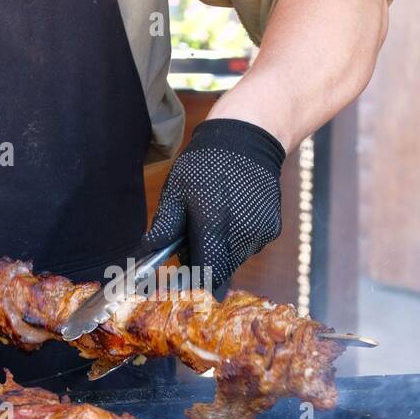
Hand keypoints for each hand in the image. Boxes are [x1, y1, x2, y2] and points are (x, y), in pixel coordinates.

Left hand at [140, 119, 284, 290]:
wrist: (248, 139)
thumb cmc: (206, 163)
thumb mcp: (177, 190)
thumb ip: (166, 224)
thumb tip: (147, 249)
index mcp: (215, 225)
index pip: (206, 274)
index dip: (191, 280)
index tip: (177, 275)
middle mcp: (243, 234)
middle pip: (219, 270)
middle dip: (202, 263)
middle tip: (189, 240)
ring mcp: (261, 233)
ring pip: (234, 260)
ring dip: (219, 252)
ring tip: (210, 221)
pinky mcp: (272, 230)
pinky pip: (248, 247)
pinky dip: (235, 241)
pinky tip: (230, 216)